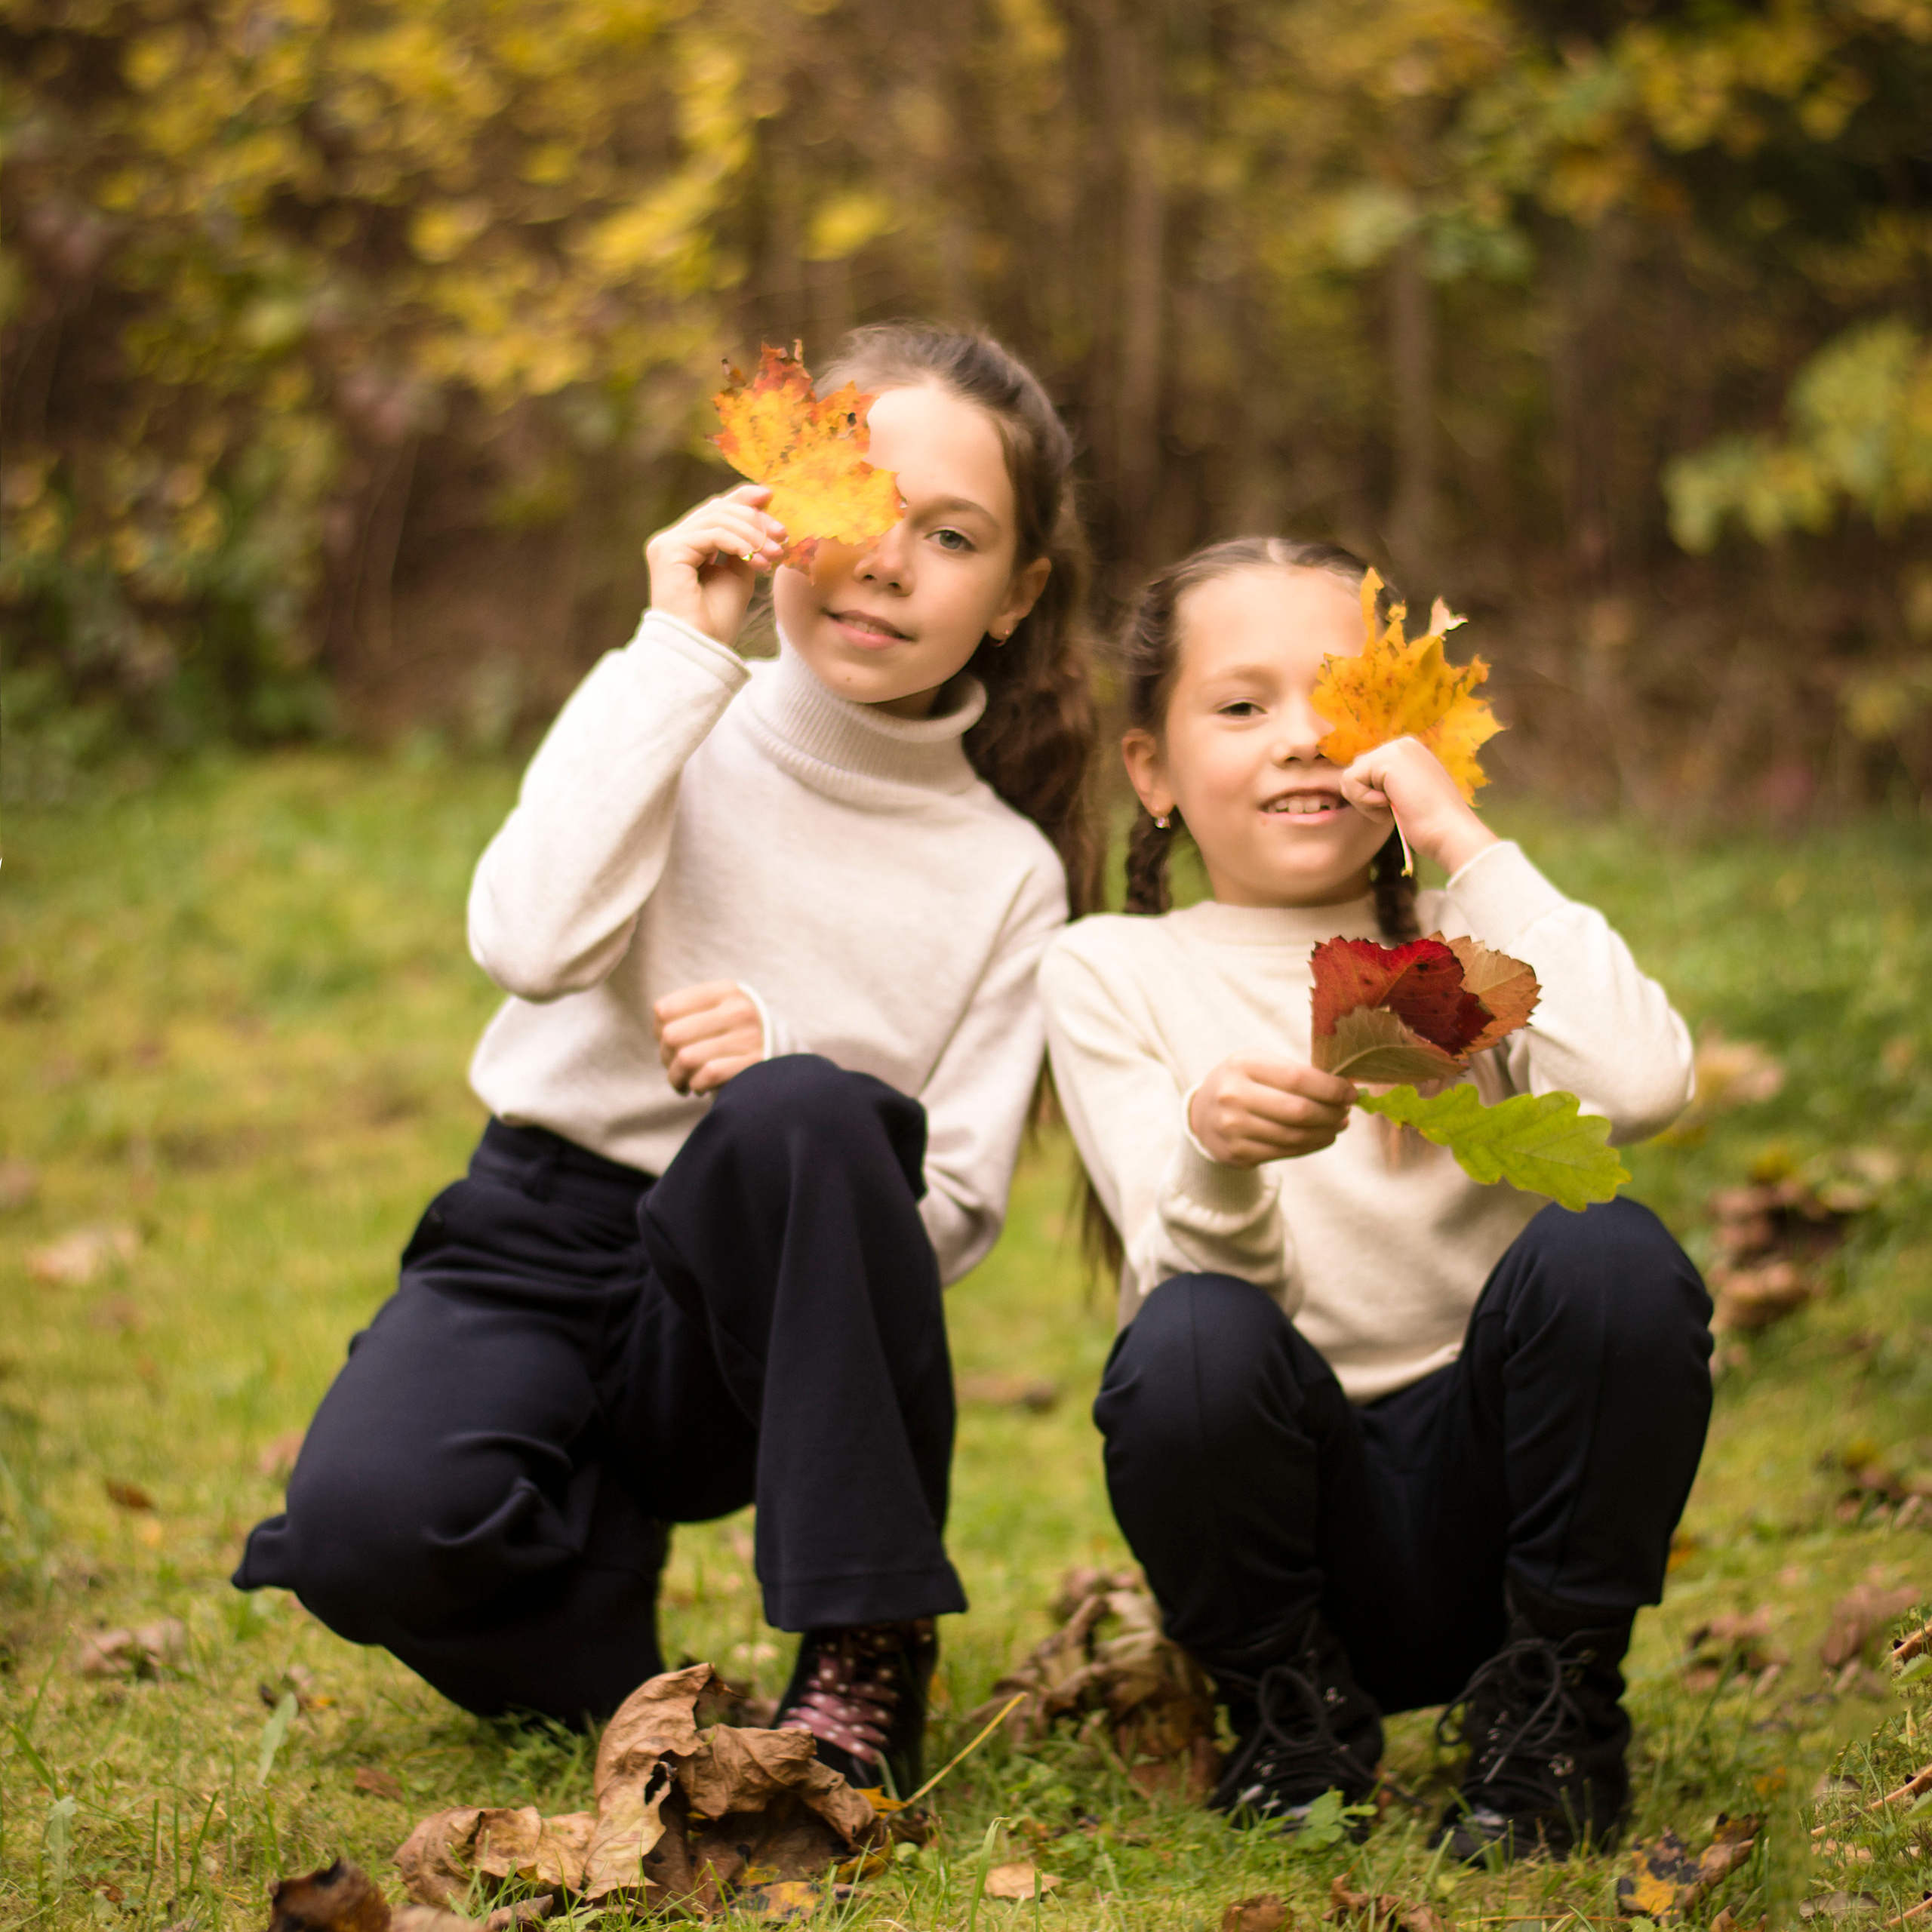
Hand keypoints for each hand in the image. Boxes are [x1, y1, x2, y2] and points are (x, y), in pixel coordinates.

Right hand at [644, 484, 787, 646]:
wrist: (702, 647)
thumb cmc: (718, 619)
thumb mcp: (739, 572)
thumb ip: (744, 543)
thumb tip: (760, 511)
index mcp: (686, 543)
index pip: (715, 509)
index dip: (742, 497)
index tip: (771, 497)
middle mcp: (672, 540)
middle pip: (718, 509)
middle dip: (755, 518)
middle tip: (783, 536)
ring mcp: (666, 544)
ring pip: (717, 518)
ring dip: (753, 534)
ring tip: (775, 554)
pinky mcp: (668, 551)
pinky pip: (712, 533)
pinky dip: (741, 544)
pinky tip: (758, 562)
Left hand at [654, 981, 763, 1095]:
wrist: (774, 1051)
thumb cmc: (730, 1034)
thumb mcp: (713, 1012)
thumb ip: (684, 1015)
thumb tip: (660, 1033)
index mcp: (724, 990)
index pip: (665, 1010)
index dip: (658, 1032)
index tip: (669, 1044)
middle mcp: (738, 1009)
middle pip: (672, 1035)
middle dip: (666, 1057)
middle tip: (675, 1067)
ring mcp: (749, 1037)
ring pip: (686, 1058)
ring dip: (677, 1077)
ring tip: (683, 1082)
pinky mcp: (755, 1064)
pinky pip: (708, 1075)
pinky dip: (696, 1085)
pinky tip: (699, 1088)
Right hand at [1188, 1054, 1357, 1166]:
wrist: (1202, 1114)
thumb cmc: (1243, 1083)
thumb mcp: (1259, 1065)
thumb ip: (1296, 1073)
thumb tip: (1345, 1089)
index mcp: (1242, 1064)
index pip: (1298, 1078)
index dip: (1331, 1088)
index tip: (1351, 1092)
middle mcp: (1233, 1096)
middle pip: (1299, 1111)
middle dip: (1331, 1112)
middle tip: (1346, 1111)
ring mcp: (1233, 1128)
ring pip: (1295, 1136)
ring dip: (1326, 1132)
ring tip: (1338, 1124)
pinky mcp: (1237, 1153)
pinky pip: (1285, 1152)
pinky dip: (1311, 1146)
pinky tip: (1322, 1137)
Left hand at [1338, 736, 1498, 876]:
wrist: (1451, 831)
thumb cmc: (1432, 823)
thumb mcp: (1406, 795)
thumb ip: (1385, 783)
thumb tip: (1352, 780)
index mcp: (1408, 751)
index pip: (1367, 771)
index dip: (1374, 797)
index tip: (1401, 805)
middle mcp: (1402, 743)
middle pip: (1357, 771)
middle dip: (1367, 798)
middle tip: (1398, 807)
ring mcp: (1395, 748)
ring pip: (1351, 777)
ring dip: (1366, 802)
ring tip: (1394, 806)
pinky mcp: (1386, 759)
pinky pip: (1349, 781)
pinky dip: (1363, 801)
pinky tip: (1389, 804)